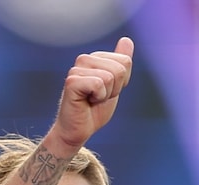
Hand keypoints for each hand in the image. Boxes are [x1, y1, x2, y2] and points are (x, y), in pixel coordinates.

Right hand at [51, 36, 133, 151]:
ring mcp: (77, 69)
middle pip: (119, 69)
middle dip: (114, 90)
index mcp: (96, 58)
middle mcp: (85, 59)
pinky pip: (99, 84)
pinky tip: (86, 102)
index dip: (121, 83)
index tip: (106, 92)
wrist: (78, 131)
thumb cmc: (94, 110)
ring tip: (92, 100)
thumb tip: (127, 39)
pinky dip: (97, 98)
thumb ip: (121, 64)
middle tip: (98, 98)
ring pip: (110, 77)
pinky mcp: (72, 81)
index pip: (125, 62)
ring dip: (105, 95)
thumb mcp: (114, 86)